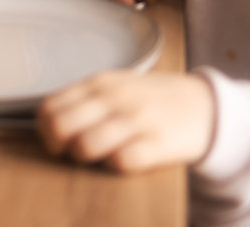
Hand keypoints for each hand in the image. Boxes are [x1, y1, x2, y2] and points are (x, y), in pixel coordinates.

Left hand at [38, 71, 214, 174]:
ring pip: (85, 145)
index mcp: (99, 83)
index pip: (50, 108)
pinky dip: (116, 166)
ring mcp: (136, 120)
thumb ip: (85, 99)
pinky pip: (122, 161)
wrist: (204, 106)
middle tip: (72, 153)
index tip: (56, 141)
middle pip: (60, 127)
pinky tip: (124, 161)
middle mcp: (114, 98)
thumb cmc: (152, 101)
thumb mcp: (117, 87)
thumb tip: (48, 121)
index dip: (45, 130)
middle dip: (59, 147)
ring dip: (85, 158)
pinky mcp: (157, 144)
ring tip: (99, 157)